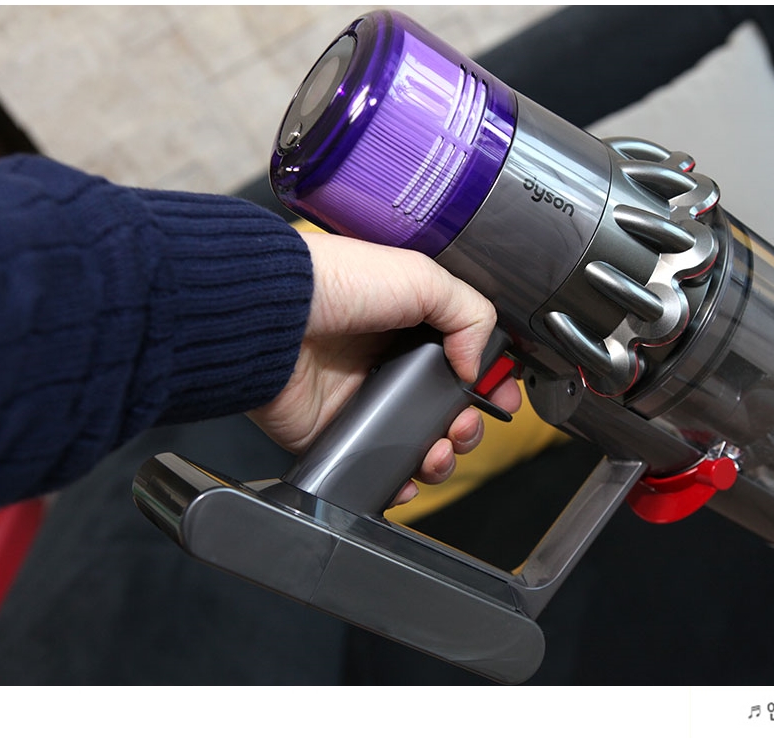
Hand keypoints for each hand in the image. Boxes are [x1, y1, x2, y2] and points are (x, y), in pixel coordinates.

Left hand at [248, 232, 520, 504]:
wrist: (272, 316)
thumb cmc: (334, 283)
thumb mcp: (422, 277)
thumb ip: (470, 313)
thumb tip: (477, 364)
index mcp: (410, 322)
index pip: (463, 356)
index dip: (488, 379)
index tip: (501, 395)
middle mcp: (387, 361)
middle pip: (447, 407)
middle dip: (468, 424)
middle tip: (465, 425)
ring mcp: (361, 399)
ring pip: (418, 442)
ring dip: (442, 456)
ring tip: (438, 452)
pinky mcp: (334, 433)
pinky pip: (375, 467)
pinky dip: (399, 480)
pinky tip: (408, 476)